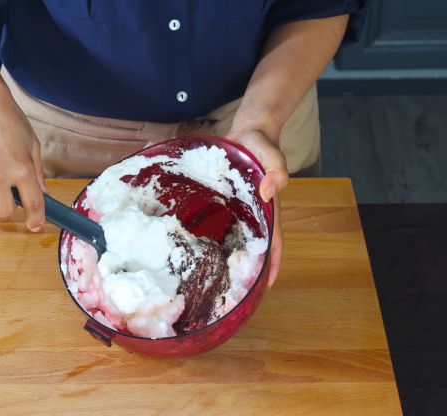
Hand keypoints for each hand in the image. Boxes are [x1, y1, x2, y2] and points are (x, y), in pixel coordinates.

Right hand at [0, 74, 47, 231]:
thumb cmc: (9, 121)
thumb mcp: (31, 145)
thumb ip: (37, 173)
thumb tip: (43, 194)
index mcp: (21, 168)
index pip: (32, 203)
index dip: (35, 218)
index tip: (34, 225)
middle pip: (2, 212)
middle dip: (6, 206)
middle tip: (6, 193)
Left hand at [226, 129, 287, 287]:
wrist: (247, 132)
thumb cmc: (261, 144)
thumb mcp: (271, 153)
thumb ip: (276, 169)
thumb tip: (268, 191)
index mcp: (267, 209)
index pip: (274, 243)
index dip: (273, 264)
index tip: (267, 286)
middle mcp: (253, 214)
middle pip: (253, 246)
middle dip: (247, 267)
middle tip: (231, 290)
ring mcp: (237, 210)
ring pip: (233, 237)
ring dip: (226, 255)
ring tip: (211, 277)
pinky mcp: (223, 202)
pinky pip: (218, 222)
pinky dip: (212, 235)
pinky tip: (196, 246)